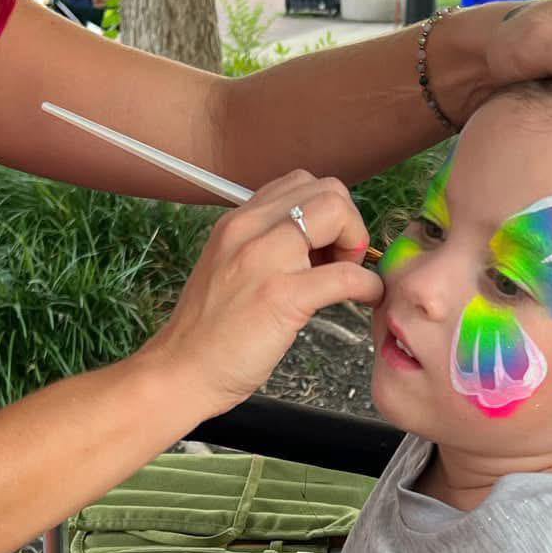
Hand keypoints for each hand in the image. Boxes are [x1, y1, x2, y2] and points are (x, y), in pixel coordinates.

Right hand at [141, 171, 382, 409]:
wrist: (182, 370)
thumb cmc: (210, 329)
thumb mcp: (230, 265)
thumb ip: (265, 243)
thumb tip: (317, 241)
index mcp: (238, 221)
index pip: (301, 182)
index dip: (326, 212)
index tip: (325, 246)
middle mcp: (249, 230)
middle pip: (328, 191)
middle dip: (348, 222)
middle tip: (341, 261)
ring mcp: (265, 261)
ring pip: (338, 214)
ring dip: (357, 244)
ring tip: (347, 277)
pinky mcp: (283, 297)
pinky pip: (348, 275)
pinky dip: (370, 285)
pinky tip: (365, 299)